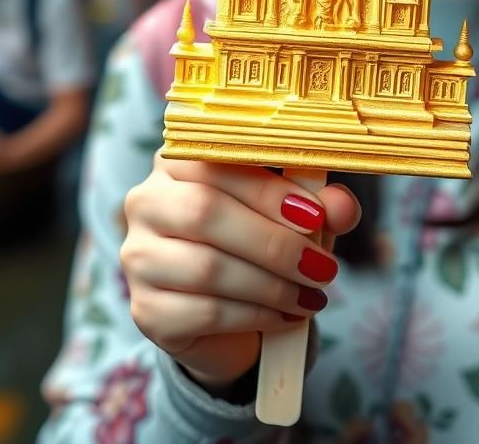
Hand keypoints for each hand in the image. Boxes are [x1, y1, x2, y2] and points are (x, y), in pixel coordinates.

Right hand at [121, 151, 360, 390]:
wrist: (225, 317)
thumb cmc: (259, 244)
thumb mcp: (295, 216)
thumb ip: (319, 204)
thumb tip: (340, 205)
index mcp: (178, 160)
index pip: (215, 162)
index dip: (268, 189)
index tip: (315, 214)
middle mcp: (146, 201)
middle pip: (204, 212)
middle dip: (273, 242)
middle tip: (322, 266)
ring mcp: (138, 257)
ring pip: (206, 267)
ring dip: (271, 284)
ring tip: (311, 295)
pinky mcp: (145, 311)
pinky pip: (204, 312)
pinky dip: (254, 315)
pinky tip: (285, 316)